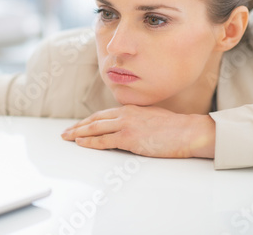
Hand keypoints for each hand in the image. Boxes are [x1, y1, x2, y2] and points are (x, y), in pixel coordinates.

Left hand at [61, 105, 215, 158]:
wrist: (187, 131)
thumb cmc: (174, 127)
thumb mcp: (151, 116)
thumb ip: (137, 118)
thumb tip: (128, 125)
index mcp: (130, 109)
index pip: (103, 115)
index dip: (88, 121)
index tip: (78, 126)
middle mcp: (125, 114)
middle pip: (95, 120)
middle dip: (78, 127)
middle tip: (65, 132)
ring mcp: (126, 125)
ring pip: (96, 128)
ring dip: (79, 133)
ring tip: (67, 137)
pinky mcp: (129, 138)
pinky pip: (104, 140)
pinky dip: (90, 142)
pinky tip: (81, 143)